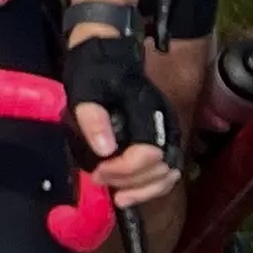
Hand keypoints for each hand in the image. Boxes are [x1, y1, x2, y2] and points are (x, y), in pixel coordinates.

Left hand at [63, 31, 181, 205]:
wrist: (109, 55)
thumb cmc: (94, 72)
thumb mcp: (84, 90)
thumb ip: (93, 119)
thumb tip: (105, 150)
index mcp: (146, 112)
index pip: (148, 154)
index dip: (124, 170)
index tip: (98, 172)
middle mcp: (164, 125)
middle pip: (161, 169)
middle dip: (130, 183)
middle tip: (100, 181)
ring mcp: (166, 132)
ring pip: (168, 175)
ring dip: (143, 191)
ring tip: (117, 197)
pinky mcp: (162, 139)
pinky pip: (165, 171)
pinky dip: (151, 186)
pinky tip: (130, 192)